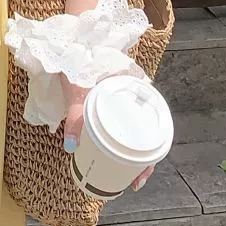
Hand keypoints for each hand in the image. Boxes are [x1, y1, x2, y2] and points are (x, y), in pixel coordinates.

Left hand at [59, 73, 153, 192]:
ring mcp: (127, 101)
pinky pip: (126, 127)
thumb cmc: (79, 63)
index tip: (142, 175)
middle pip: (147, 135)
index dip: (150, 156)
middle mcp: (137, 96)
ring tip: (127, 175)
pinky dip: (123, 144)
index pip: (154, 127)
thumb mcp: (79, 89)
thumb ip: (76, 116)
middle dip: (143, 162)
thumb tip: (71, 147)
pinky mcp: (115, 104)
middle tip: (134, 181)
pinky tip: (117, 157)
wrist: (73, 43)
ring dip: (134, 155)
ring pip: (138, 133)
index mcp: (136, 89)